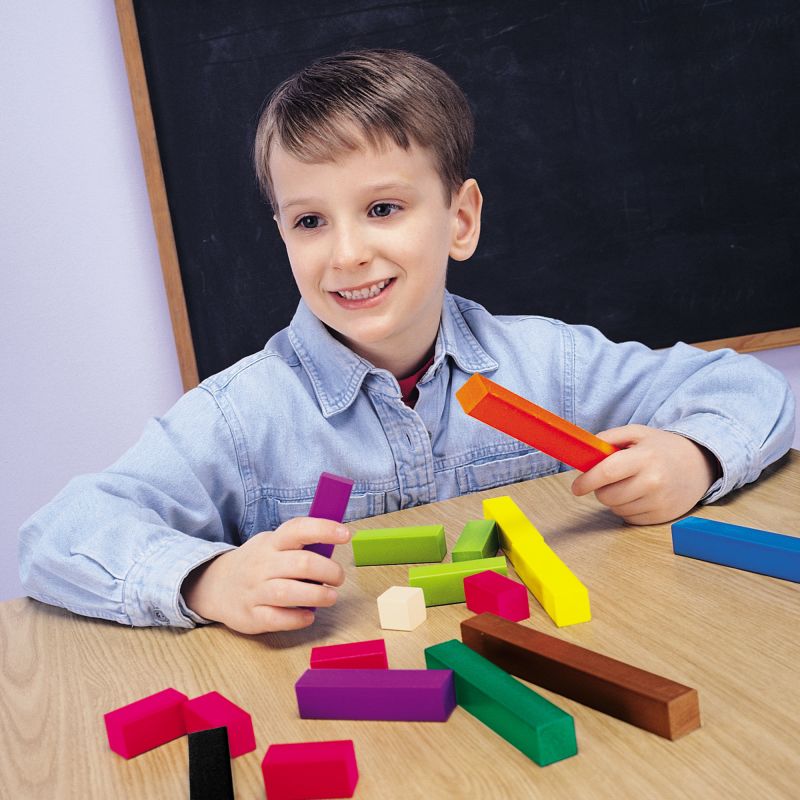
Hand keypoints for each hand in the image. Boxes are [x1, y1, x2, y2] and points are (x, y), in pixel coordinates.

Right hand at [182, 517, 350, 633]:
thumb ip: (299, 545)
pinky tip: (308, 616)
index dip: (324, 529)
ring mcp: (255, 591)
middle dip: (328, 570)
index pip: (298, 529)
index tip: (345, 534)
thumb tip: (334, 545)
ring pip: (289, 592)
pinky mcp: (251, 616)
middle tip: (338, 578)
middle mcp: (262, 564)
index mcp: (272, 542)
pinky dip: (297, 618)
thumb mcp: (272, 544)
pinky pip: (277, 618)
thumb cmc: (257, 563)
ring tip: (330, 597)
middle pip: (301, 564)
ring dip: (317, 595)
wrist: (214, 585)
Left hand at [570, 425, 718, 524]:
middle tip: (607, 479)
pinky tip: (638, 495)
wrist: (699, 464)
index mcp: (645, 457)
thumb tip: (585, 451)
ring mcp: (659, 502)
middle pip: (608, 496)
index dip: (587, 481)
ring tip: (628, 484)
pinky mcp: (663, 517)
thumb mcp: (637, 433)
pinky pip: (629, 518)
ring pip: (616, 509)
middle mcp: (654, 482)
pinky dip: (627, 508)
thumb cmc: (662, 447)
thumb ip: (609, 438)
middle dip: (599, 489)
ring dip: (614, 499)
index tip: (576, 487)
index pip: (607, 473)